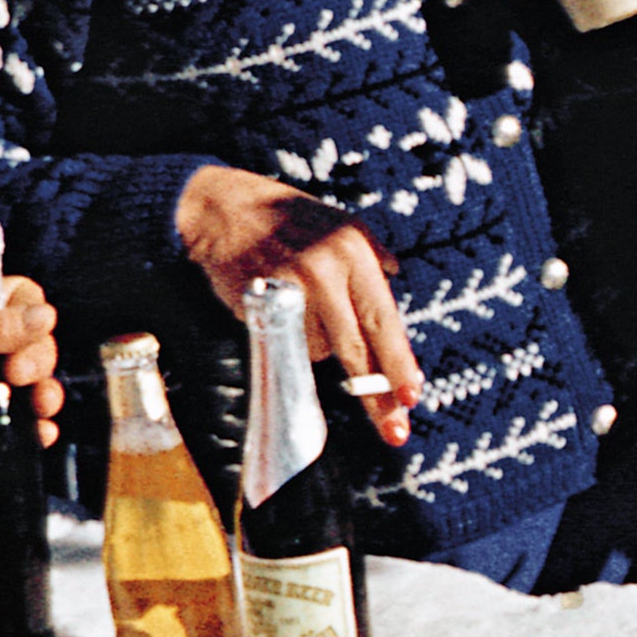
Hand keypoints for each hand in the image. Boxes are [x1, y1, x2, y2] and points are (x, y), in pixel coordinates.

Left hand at [0, 278, 64, 477]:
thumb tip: (46, 315)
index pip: (12, 304)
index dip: (30, 319)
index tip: (24, 342)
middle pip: (25, 348)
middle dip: (38, 362)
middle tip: (21, 379)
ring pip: (19, 390)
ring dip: (42, 398)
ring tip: (43, 412)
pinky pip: (1, 430)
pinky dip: (25, 433)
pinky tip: (37, 438)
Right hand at [175, 169, 420, 447]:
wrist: (223, 208)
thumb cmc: (288, 219)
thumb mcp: (340, 224)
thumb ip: (372, 253)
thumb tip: (396, 277)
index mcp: (354, 250)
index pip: (383, 317)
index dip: (399, 361)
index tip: (413, 394)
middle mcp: (326, 270)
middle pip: (358, 348)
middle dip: (377, 393)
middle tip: (396, 428)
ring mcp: (290, 289)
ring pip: (319, 350)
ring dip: (319, 343)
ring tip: (302, 308)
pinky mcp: (259, 305)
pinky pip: (287, 345)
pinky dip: (292, 339)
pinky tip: (282, 314)